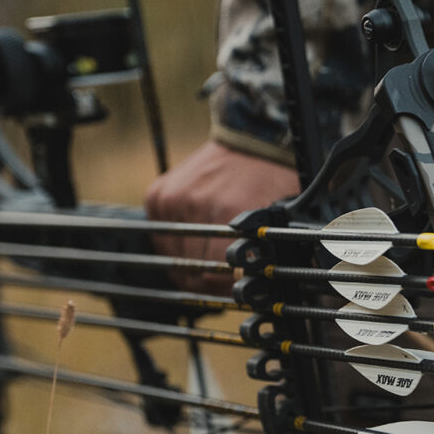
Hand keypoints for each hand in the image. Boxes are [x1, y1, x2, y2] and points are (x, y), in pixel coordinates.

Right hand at [144, 140, 299, 292]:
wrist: (254, 142)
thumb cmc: (270, 182)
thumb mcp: (274, 220)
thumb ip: (255, 256)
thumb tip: (239, 291)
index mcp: (229, 214)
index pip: (210, 277)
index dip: (221, 290)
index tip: (229, 289)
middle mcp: (196, 204)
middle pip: (188, 269)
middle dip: (203, 279)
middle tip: (217, 276)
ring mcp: (173, 198)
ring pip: (170, 256)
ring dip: (186, 261)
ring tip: (205, 255)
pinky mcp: (158, 194)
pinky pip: (160, 234)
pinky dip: (174, 241)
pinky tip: (193, 234)